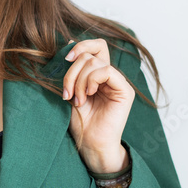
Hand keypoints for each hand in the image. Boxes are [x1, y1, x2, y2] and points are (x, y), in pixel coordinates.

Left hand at [61, 38, 134, 173]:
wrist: (90, 144)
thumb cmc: (81, 122)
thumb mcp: (70, 91)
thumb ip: (71, 70)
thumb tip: (68, 43)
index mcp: (98, 74)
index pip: (95, 46)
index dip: (79, 46)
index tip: (64, 60)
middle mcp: (110, 76)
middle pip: (91, 53)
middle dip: (72, 71)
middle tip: (67, 93)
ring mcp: (118, 82)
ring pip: (95, 62)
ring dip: (79, 80)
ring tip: (77, 99)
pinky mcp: (124, 90)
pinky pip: (107, 71)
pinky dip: (92, 81)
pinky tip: (88, 96)